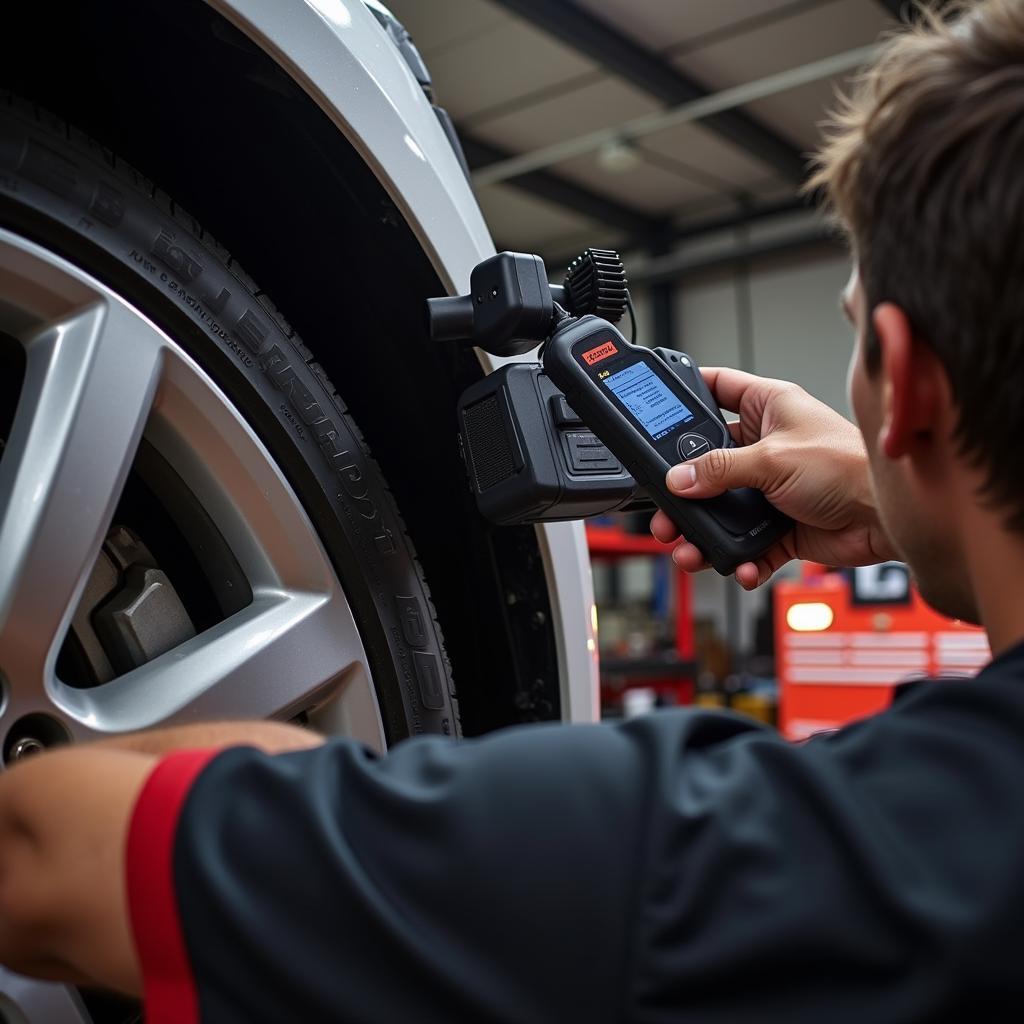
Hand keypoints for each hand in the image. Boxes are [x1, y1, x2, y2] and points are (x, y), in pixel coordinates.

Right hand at [651, 367, 895, 588]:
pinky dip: (738, 558)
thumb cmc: (851, 467)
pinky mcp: (781, 524)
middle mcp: (766, 444)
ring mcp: (771, 486)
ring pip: (721, 508)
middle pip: (706, 461)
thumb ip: (720, 469)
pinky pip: (746, 543)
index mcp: (767, 407)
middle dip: (683, 488)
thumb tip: (680, 477)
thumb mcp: (773, 459)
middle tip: (664, 507)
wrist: (889, 518)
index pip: (716, 388)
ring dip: (703, 532)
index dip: (686, 393)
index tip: (654, 408)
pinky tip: (737, 564)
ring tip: (687, 548)